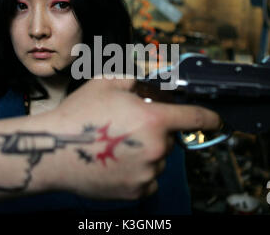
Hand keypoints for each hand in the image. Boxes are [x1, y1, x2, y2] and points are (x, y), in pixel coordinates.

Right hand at [34, 77, 220, 199]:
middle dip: (156, 132)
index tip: (216, 119)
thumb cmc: (78, 116)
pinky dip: (138, 172)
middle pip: (169, 139)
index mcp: (155, 120)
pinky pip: (147, 180)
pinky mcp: (135, 191)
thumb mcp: (107, 83)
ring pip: (157, 160)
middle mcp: (157, 148)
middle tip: (128, 128)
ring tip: (116, 146)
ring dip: (146, 153)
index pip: (195, 117)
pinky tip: (116, 163)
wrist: (53, 150)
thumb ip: (135, 78)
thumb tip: (148, 82)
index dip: (209, 117)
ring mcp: (147, 173)